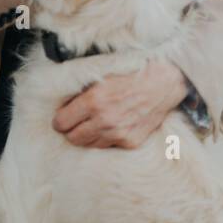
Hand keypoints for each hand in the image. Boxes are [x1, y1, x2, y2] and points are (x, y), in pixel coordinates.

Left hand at [52, 59, 186, 148]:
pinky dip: (106, 139)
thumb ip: (81, 93)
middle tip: (76, 122)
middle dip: (71, 130)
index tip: (63, 117)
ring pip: (88, 145)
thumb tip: (64, 106)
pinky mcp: (129, 142)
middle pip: (72, 138)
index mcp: (94, 101)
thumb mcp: (101, 76)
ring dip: (88, 136)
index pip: (61, 123)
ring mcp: (118, 134)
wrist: (162, 83)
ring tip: (94, 124)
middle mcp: (104, 120)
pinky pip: (107, 147)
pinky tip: (111, 127)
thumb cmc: (131, 75)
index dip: (59, 120)